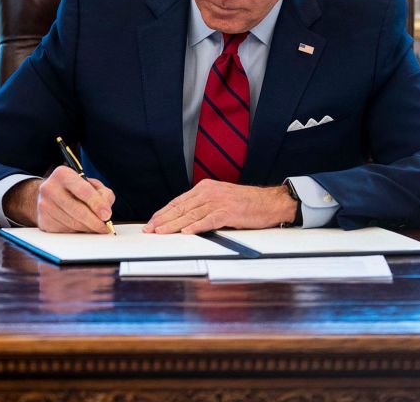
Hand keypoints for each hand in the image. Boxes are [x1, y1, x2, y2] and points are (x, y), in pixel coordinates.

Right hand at [4, 168, 115, 232]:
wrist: (50, 195)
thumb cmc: (74, 189)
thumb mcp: (91, 184)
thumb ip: (103, 194)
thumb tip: (106, 211)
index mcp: (63, 174)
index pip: (83, 191)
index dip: (97, 204)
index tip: (107, 215)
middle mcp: (50, 188)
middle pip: (77, 210)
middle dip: (95, 222)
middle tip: (105, 227)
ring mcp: (45, 206)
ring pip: (72, 223)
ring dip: (88, 228)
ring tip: (96, 226)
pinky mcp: (44, 220)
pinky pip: (66, 231)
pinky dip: (78, 231)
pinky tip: (82, 226)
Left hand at [143, 180, 296, 233]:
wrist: (270, 202)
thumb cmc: (247, 203)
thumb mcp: (221, 198)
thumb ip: (204, 205)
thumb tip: (186, 219)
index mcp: (206, 188)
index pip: (179, 201)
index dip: (164, 212)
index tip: (153, 221)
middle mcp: (209, 192)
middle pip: (181, 208)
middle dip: (163, 220)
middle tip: (149, 229)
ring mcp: (218, 202)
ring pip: (190, 215)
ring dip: (173, 225)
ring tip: (160, 232)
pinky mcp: (228, 212)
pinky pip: (208, 221)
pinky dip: (196, 227)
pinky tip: (185, 232)